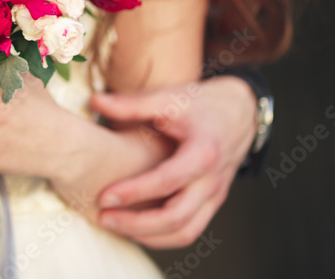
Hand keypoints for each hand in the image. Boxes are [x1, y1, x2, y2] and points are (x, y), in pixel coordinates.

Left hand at [90, 76, 256, 247]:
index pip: (166, 182)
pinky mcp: (212, 202)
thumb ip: (131, 104)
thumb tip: (94, 101)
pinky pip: (190, 230)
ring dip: (148, 236)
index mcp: (203, 153)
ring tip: (115, 225)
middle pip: (176, 218)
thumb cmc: (201, 103)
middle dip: (137, 223)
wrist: (239, 111)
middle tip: (104, 217)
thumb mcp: (169, 98)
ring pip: (185, 232)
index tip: (104, 196)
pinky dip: (162, 236)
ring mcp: (215, 195)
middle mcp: (213, 180)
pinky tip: (134, 227)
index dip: (134, 192)